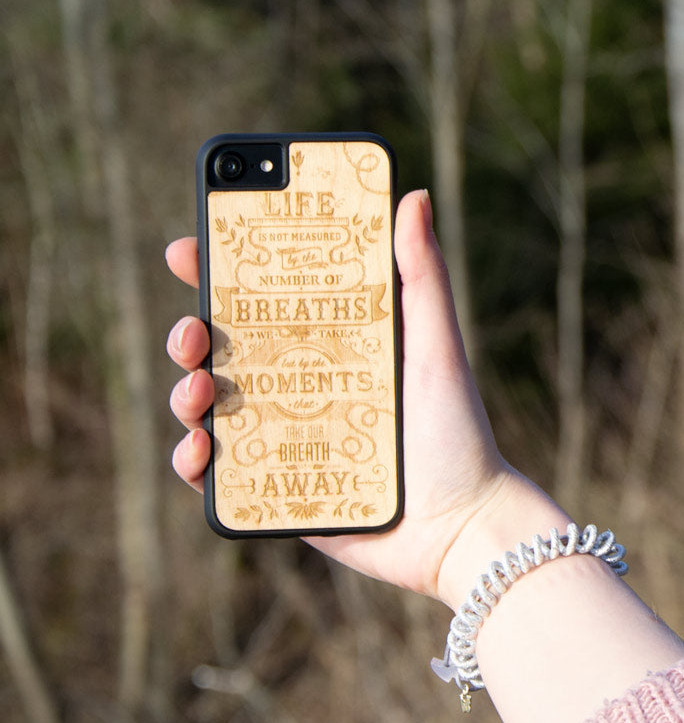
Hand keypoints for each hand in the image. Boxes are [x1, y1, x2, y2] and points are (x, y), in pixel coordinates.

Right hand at [166, 189, 568, 608]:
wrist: (461, 528)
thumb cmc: (456, 433)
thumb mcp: (437, 348)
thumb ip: (423, 277)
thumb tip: (412, 195)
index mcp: (333, 346)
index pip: (265, 302)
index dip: (220, 273)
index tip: (189, 249)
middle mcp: (302, 386)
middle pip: (223, 351)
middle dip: (190, 332)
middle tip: (193, 331)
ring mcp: (286, 438)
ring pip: (208, 408)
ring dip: (182, 393)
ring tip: (194, 392)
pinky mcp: (278, 491)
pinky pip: (219, 475)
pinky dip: (195, 461)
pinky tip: (200, 451)